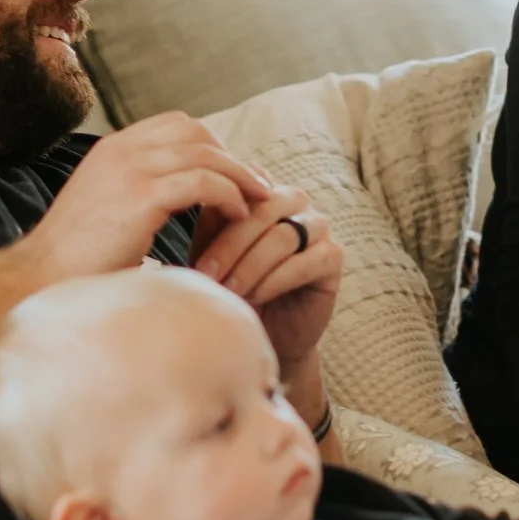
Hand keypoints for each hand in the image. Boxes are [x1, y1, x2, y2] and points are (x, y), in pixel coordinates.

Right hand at [21, 113, 270, 281]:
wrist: (39, 280)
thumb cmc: (74, 260)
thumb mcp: (104, 210)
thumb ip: (133, 194)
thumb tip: (168, 201)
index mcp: (112, 149)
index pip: (175, 124)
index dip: (210, 145)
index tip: (233, 174)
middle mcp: (121, 149)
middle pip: (196, 132)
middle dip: (231, 156)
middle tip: (256, 185)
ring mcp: (130, 169)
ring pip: (206, 154)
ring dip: (239, 176)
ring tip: (259, 201)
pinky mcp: (141, 196)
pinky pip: (204, 182)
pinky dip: (229, 196)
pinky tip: (238, 217)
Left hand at [189, 186, 343, 378]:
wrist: (262, 332)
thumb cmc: (231, 286)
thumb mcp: (211, 250)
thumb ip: (207, 222)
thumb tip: (186, 200)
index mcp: (260, 190)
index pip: (239, 188)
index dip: (213, 218)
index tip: (190, 253)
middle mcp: (292, 200)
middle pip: (261, 210)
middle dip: (229, 246)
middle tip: (205, 276)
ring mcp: (317, 225)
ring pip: (282, 236)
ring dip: (250, 267)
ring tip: (228, 292)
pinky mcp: (333, 255)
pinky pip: (307, 260)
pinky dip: (276, 280)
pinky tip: (254, 297)